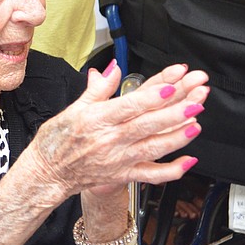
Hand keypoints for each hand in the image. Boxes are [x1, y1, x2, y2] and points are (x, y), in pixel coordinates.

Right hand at [29, 61, 209, 195]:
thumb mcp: (74, 108)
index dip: (151, 96)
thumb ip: (97, 88)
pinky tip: (188, 160)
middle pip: (147, 125)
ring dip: (177, 137)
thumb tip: (112, 68)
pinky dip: (171, 170)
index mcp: (97, 119)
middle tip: (196, 100)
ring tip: (196, 125)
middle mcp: (110, 140)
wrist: (48, 172)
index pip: (129, 105)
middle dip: (174, 112)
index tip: (171, 85)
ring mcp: (119, 159)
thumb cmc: (58, 140)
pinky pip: (151, 175)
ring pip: (153, 148)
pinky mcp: (123, 175)